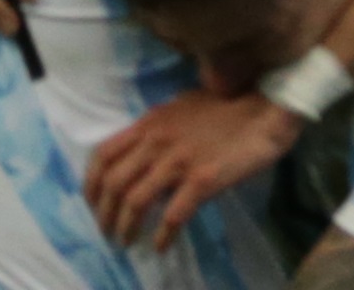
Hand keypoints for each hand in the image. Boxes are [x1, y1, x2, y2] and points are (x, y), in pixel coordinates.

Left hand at [83, 89, 304, 250]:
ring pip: (136, 200)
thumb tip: (142, 158)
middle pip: (114, 183)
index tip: (92, 203)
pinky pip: (174, 214)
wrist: (262, 109)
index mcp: (147, 125)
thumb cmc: (223, 106)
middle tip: (106, 231)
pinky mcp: (204, 180)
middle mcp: (155, 142)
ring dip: (126, 226)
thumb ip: (155, 133)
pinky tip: (161, 246)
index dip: (91, 183)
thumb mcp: (177, 111)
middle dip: (104, 212)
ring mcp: (178, 162)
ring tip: (126, 242)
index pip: (103, 155)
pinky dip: (163, 234)